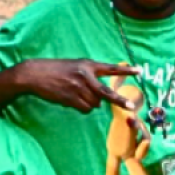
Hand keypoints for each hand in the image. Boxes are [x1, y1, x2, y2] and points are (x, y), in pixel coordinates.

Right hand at [17, 59, 137, 112]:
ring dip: (90, 103)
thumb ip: (88, 75)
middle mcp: (85, 76)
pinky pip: (84, 109)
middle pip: (107, 93)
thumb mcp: (74, 66)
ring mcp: (78, 88)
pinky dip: (81, 107)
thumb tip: (99, 95)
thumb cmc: (55, 70)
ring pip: (95, 104)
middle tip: (131, 107)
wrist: (35, 74)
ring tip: (76, 95)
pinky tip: (70, 100)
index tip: (139, 71)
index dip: (125, 71)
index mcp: (87, 65)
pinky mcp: (71, 98)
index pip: (110, 68)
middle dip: (120, 101)